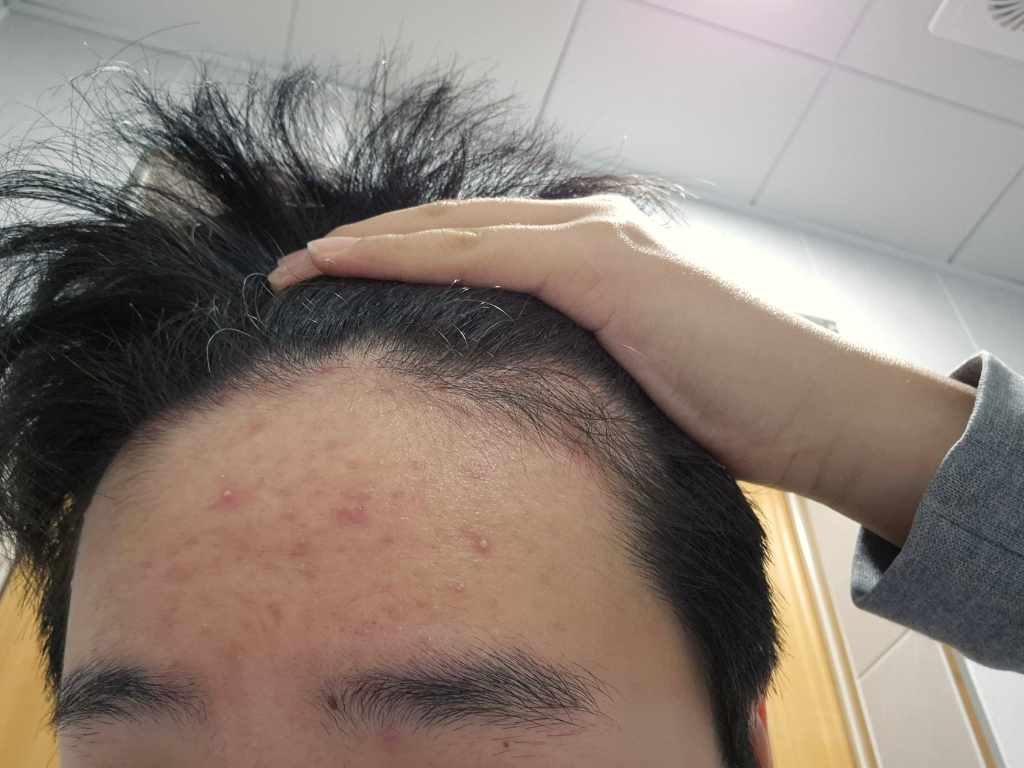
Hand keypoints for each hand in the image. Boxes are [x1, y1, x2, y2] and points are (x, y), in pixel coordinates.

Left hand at [268, 196, 975, 545]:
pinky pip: (477, 253)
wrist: (810, 414)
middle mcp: (589, 232)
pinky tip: (346, 264)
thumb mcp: (628, 384)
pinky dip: (406, 255)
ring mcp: (594, 241)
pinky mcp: (600, 265)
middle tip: (295, 272)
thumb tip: (515, 406)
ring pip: (452, 231)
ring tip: (299, 268)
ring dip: (367, 245)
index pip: (477, 247)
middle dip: (368, 245)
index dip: (404, 259)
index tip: (340, 288)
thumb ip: (571, 371)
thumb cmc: (729, 412)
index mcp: (594, 258)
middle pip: (451, 227)